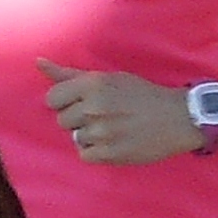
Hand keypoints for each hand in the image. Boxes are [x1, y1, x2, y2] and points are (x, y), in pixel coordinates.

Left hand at [38, 61, 198, 164]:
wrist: (179, 118)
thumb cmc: (143, 95)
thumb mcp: (110, 78)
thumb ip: (71, 74)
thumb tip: (37, 62)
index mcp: (93, 85)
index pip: (52, 99)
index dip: (66, 103)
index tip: (84, 104)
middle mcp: (95, 107)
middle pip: (62, 121)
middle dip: (79, 120)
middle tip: (104, 117)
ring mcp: (102, 131)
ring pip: (75, 138)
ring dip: (91, 136)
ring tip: (113, 130)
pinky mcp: (111, 153)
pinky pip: (85, 155)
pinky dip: (97, 151)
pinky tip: (114, 142)